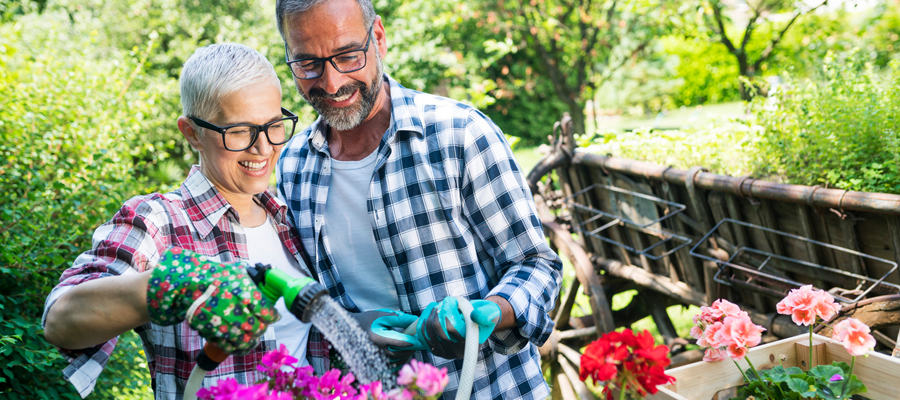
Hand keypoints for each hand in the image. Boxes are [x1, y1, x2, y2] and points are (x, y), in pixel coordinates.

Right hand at [146, 247, 278, 354]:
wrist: (184, 285)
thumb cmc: (214, 276)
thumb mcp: (235, 270)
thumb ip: (254, 280)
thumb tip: (271, 286)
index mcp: (240, 289)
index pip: (264, 309)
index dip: (272, 315)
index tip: (274, 316)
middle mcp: (230, 306)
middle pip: (255, 327)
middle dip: (262, 328)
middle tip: (263, 326)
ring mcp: (218, 320)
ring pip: (243, 340)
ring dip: (252, 341)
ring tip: (254, 337)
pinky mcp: (209, 331)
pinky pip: (228, 346)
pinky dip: (238, 348)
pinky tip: (242, 345)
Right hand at [350, 309, 420, 364]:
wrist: (352, 329)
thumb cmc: (369, 320)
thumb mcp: (383, 315)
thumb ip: (400, 318)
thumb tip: (415, 321)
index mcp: (379, 338)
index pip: (401, 342)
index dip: (414, 341)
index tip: (422, 338)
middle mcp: (377, 350)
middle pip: (401, 353)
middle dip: (412, 348)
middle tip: (420, 342)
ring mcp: (377, 357)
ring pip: (398, 361)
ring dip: (408, 354)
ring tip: (413, 346)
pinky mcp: (376, 361)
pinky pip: (392, 365)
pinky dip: (401, 360)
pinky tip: (404, 353)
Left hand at [416, 297, 501, 359]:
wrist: (476, 322)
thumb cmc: (484, 315)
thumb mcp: (490, 312)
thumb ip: (485, 314)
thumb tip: (474, 316)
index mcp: (471, 346)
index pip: (455, 333)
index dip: (448, 317)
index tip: (448, 302)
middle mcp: (458, 353)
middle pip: (441, 335)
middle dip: (436, 316)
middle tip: (438, 305)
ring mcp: (446, 354)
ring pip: (431, 336)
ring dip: (429, 319)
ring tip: (435, 308)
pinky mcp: (437, 351)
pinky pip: (425, 339)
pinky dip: (424, 327)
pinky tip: (428, 316)